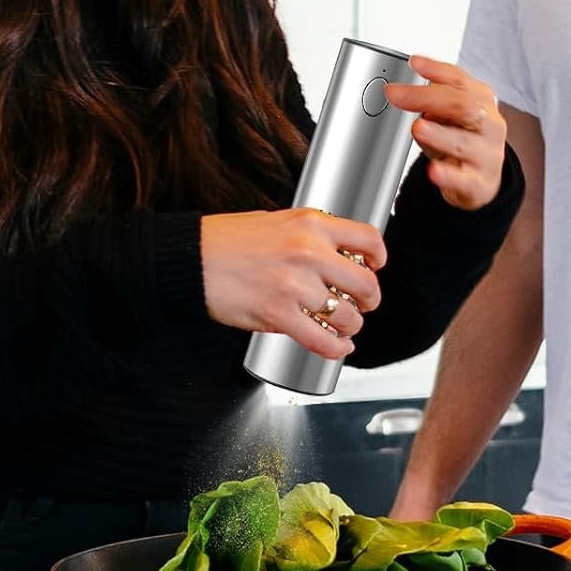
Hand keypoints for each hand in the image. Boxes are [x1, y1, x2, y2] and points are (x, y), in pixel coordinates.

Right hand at [200, 209, 385, 359]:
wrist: (192, 258)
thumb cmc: (228, 240)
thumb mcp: (278, 221)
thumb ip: (311, 236)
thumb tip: (340, 255)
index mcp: (311, 223)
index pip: (368, 239)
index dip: (379, 258)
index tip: (374, 267)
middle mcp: (308, 252)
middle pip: (366, 283)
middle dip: (369, 300)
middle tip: (363, 304)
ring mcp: (294, 285)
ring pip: (347, 317)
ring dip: (350, 327)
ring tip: (342, 326)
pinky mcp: (278, 314)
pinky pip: (322, 341)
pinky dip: (337, 349)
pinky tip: (337, 346)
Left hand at [385, 55, 506, 210]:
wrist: (483, 181)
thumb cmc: (463, 140)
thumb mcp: (452, 115)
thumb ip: (433, 99)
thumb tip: (407, 92)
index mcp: (481, 101)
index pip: (460, 80)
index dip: (436, 69)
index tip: (413, 62)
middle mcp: (489, 124)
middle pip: (463, 106)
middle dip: (427, 98)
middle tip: (396, 95)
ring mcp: (487, 154)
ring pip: (464, 142)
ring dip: (439, 134)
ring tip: (418, 127)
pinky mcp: (479, 183)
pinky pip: (464, 179)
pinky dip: (447, 175)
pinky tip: (433, 170)